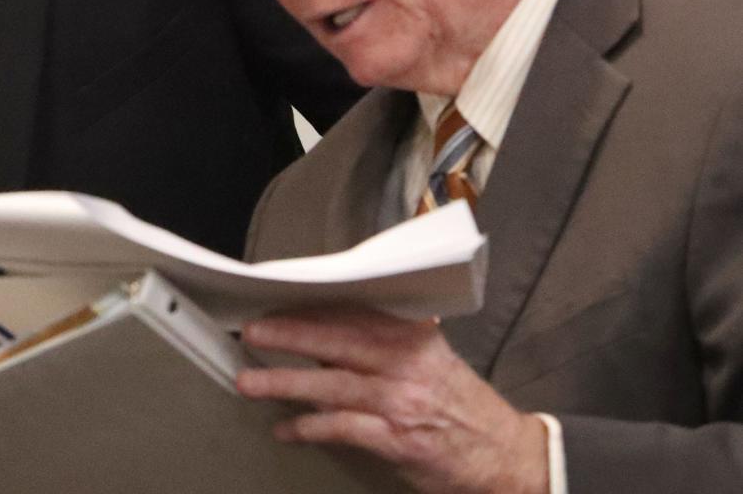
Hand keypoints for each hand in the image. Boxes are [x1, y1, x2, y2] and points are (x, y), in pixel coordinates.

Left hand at [237, 307, 547, 493]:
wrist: (507, 456)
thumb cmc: (460, 405)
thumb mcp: (428, 358)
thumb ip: (383, 342)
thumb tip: (322, 332)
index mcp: (413, 335)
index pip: (353, 312)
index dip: (311, 306)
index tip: (275, 300)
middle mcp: (407, 362)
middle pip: (337, 341)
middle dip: (290, 334)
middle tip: (252, 331)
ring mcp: (402, 401)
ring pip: (333, 384)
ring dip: (286, 382)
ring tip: (250, 382)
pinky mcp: (399, 439)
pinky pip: (344, 428)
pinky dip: (310, 428)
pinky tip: (286, 429)